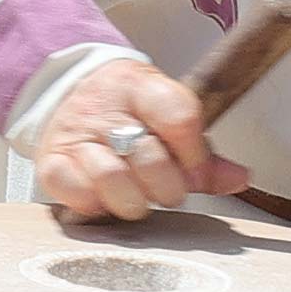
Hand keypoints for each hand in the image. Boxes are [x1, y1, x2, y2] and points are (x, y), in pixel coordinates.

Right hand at [33, 54, 253, 220]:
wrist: (73, 99)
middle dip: (168, 186)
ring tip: (139, 199)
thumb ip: (204, 154)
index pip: (179, 115)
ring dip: (134, 200)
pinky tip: (106, 200)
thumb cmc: (130, 115)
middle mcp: (105, 108)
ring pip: (111, 177)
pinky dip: (96, 205)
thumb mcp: (168, 119)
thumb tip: (239, 179)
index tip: (198, 172)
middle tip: (169, 191)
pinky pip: (75, 193)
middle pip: (148, 154)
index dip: (195, 155)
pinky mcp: (51, 163)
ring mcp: (75, 136)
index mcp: (140, 86)